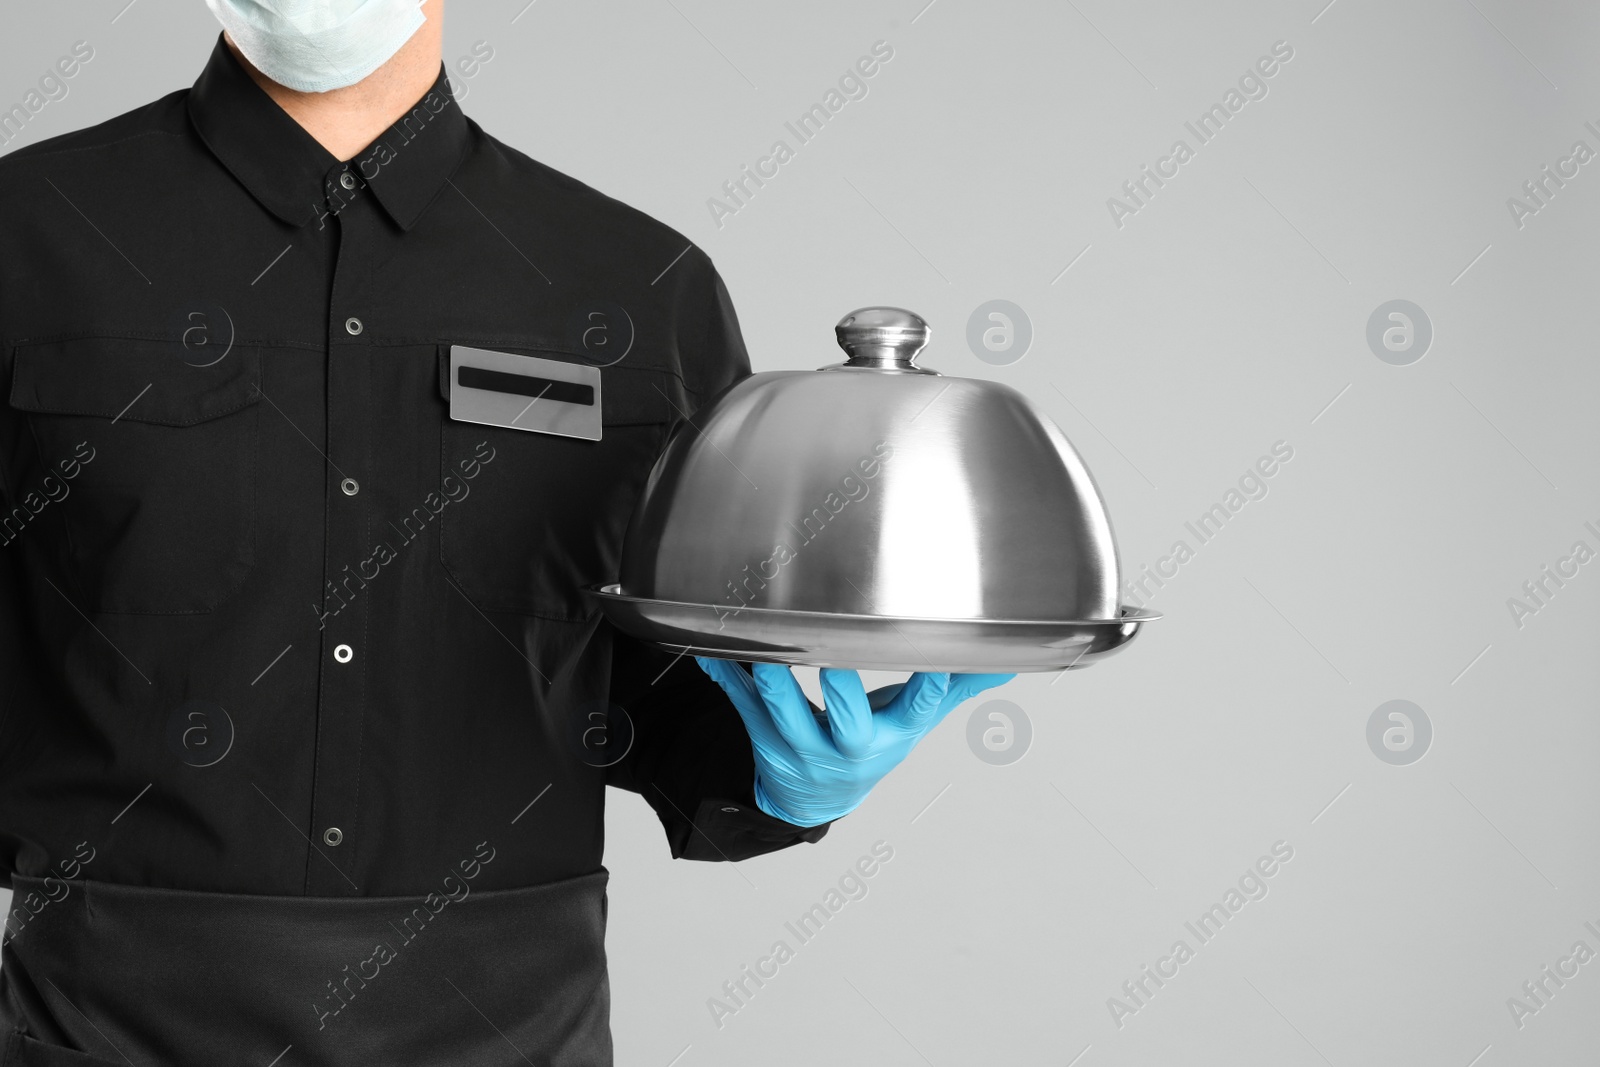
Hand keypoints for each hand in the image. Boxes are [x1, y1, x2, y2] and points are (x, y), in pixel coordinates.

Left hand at [696, 658, 1013, 826]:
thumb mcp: (910, 724)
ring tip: (762, 651)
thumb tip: (1007, 662)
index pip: (918, 712)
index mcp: (890, 737)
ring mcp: (800, 746)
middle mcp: (846, 746)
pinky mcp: (761, 738)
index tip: (936, 663)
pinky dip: (727, 679)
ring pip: (784, 715)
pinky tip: (713, 654)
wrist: (813, 797)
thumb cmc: (868, 747)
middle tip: (833, 660)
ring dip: (770, 683)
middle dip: (840, 693)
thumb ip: (953, 689)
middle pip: (846, 723)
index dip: (930, 690)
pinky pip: (741, 707)